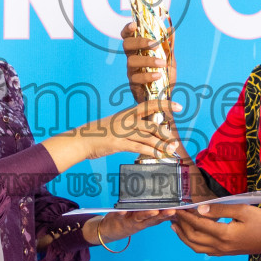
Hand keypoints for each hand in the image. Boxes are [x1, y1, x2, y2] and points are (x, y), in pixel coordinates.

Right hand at [39, 97, 180, 173]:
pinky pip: (139, 147)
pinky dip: (151, 152)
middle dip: (165, 133)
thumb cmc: (101, 132)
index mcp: (128, 113)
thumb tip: (149, 130)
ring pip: (147, 137)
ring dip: (161, 145)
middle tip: (174, 140)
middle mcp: (127, 120)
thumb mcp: (117, 123)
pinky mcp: (119, 144)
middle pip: (152, 124)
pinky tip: (159, 155)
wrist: (81, 139)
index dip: (165, 105)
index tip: (179, 106)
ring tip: (171, 150)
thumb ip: (133, 125)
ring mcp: (123, 132)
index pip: (150, 105)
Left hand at [83, 208, 172, 246]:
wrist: (107, 231)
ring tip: (153, 211)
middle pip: (152, 219)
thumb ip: (152, 214)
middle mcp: (139, 222)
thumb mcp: (140, 220)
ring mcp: (128, 221)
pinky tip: (122, 209)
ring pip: (139, 217)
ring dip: (146, 214)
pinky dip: (121, 212)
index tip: (180, 210)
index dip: (169, 215)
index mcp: (146, 221)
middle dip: (162, 215)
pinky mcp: (117, 218)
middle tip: (172, 210)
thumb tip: (167, 206)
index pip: (160, 218)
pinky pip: (119, 215)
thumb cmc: (126, 221)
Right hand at [122, 20, 175, 102]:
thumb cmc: (164, 75)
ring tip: (162, 63)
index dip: (128, 29)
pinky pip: (137, 78)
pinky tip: (158, 75)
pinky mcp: (133, 84)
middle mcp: (132, 58)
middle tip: (154, 44)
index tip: (134, 25)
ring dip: (147, 60)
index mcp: (138, 49)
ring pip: (131, 61)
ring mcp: (131, 71)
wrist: (164, 96)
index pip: (128, 36)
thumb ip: (169, 45)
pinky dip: (148, 75)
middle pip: (126, 45)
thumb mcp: (169, 59)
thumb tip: (171, 29)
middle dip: (139, 42)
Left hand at [172, 204, 260, 257]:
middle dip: (181, 226)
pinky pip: (203, 250)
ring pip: (195, 247)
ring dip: (183, 236)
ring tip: (174, 226)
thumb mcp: (242, 210)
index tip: (177, 207)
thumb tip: (200, 208)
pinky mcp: (225, 253)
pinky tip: (190, 236)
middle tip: (172, 215)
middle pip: (193, 237)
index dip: (186, 216)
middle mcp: (220, 246)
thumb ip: (220, 209)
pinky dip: (192, 243)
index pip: (198, 225)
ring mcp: (222, 252)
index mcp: (224, 234)